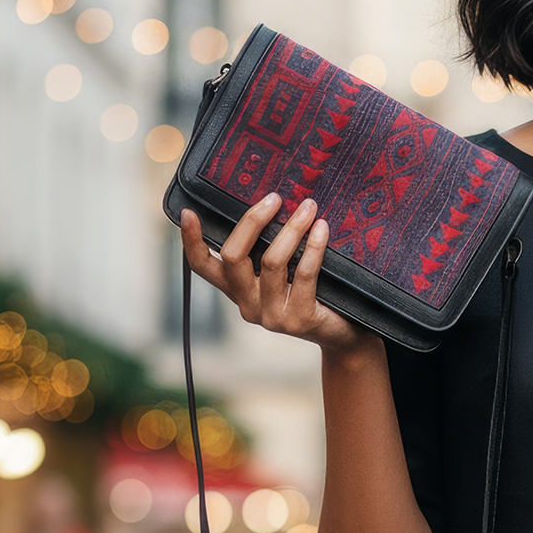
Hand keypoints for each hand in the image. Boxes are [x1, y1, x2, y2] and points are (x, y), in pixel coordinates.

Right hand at [181, 195, 374, 357]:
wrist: (343, 335)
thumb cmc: (316, 295)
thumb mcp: (286, 273)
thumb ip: (270, 248)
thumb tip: (272, 202)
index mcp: (238, 291)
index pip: (203, 267)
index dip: (191, 242)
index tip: (188, 213)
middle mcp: (248, 305)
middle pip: (233, 256)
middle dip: (252, 221)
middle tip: (275, 198)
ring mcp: (271, 316)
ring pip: (271, 261)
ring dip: (291, 228)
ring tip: (309, 207)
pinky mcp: (298, 320)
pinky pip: (304, 274)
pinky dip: (313, 246)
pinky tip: (322, 228)